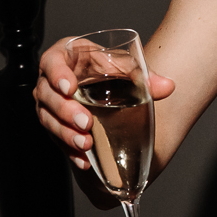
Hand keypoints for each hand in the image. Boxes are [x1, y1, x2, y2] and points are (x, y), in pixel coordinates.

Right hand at [34, 36, 176, 170]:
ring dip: (66, 134)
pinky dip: (70, 151)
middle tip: (86, 122)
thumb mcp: (121, 65)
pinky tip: (84, 160)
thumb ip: (142, 74)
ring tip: (86, 143)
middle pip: (48, 96)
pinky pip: (56, 139)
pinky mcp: (54, 124)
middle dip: (66, 111)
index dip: (57, 75)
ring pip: (49, 120)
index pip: (52, 62)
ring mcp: (49, 105)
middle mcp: (49, 81)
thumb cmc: (105, 65)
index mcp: (63, 57)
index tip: (70, 87)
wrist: (100, 80)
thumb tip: (168, 87)